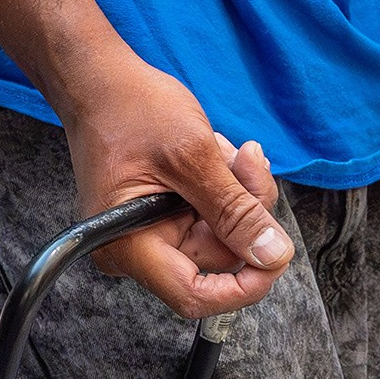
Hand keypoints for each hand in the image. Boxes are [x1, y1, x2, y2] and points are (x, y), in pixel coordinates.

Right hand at [57, 49, 294, 317]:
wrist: (102, 82)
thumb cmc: (131, 110)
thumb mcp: (193, 156)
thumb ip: (234, 210)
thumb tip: (274, 255)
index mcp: (130, 246)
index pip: (194, 296)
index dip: (244, 286)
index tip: (277, 253)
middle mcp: (136, 249)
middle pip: (218, 257)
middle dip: (245, 209)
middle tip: (248, 159)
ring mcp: (150, 232)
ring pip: (222, 233)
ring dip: (237, 190)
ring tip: (223, 149)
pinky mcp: (164, 215)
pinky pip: (211, 214)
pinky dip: (224, 185)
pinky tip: (215, 152)